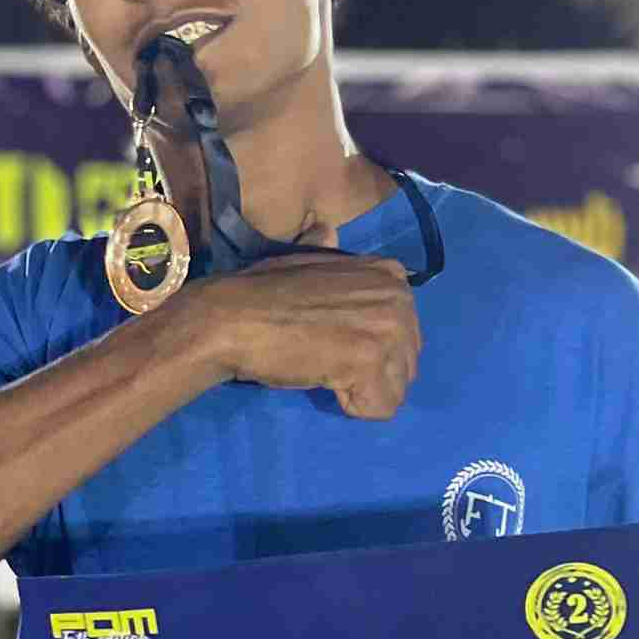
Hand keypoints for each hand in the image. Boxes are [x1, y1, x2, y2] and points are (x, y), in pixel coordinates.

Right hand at [180, 249, 420, 420]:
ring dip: (360, 391)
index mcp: (391, 275)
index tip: (331, 338)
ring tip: (324, 368)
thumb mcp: (304, 261)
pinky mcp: (370, 361)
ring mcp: (388, 329)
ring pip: (396, 390)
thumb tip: (326, 230)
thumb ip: (328, 254)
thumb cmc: (262, 292)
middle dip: (370, 373)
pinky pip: (380, 408)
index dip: (368, 348)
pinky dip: (352, 407)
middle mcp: (400, 298)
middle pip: (406, 365)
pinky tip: (325, 382)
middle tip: (326, 358)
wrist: (232, 317)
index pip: (405, 335)